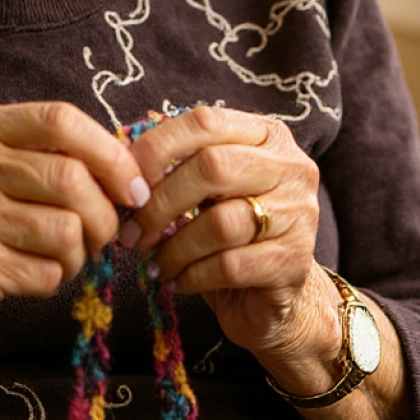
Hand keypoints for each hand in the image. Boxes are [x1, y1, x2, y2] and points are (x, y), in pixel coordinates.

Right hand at [0, 102, 147, 361]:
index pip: (59, 119)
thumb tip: (129, 163)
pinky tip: (31, 276)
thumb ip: (40, 154)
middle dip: (105, 213)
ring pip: (67, 230)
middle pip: (71, 178)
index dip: (109, 152)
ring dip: (80, 253)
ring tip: (62, 256)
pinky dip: (55, 280)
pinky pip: (49, 272)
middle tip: (103, 233)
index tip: (132, 183)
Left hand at [120, 106, 323, 362]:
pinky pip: (229, 266)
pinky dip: (192, 275)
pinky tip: (178, 280)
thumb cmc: (228, 231)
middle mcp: (291, 167)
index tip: (126, 181)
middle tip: (131, 232)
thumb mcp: (203, 188)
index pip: (205, 122)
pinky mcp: (294, 263)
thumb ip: (175, 167)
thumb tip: (120, 166)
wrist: (277, 297)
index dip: (158, 147)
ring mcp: (299, 214)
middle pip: (213, 167)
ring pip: (220, 222)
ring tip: (154, 263)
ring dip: (174, 247)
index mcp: (266, 135)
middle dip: (160, 202)